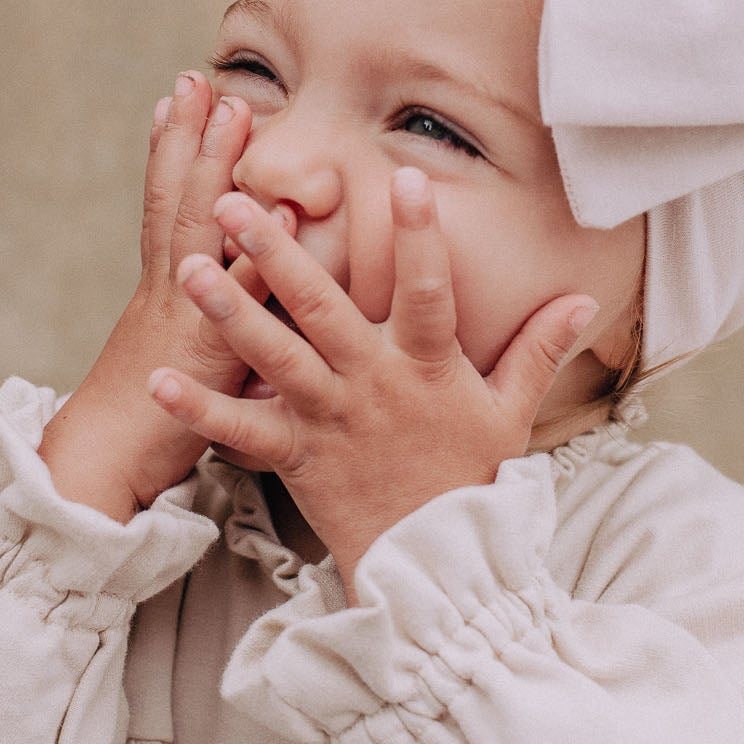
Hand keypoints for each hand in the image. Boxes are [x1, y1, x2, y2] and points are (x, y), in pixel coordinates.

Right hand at [38, 72, 292, 522]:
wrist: (95, 476)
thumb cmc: (145, 433)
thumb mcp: (184, 367)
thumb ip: (218, 330)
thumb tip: (253, 306)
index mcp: (161, 294)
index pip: (164, 207)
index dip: (171, 152)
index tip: (176, 100)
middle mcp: (167, 293)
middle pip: (176, 199)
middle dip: (190, 136)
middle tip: (199, 79)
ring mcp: (183, 317)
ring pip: (196, 228)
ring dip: (214, 167)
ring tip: (233, 113)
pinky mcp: (204, 355)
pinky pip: (236, 298)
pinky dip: (259, 254)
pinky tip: (282, 214)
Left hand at [145, 167, 596, 596]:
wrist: (436, 565)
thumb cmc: (470, 479)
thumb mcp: (510, 411)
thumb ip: (537, 349)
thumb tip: (582, 299)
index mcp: (427, 365)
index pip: (429, 287)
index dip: (420, 235)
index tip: (404, 179)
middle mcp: (374, 384)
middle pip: (324, 308)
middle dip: (279, 252)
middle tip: (237, 202)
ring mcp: (330, 420)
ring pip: (273, 357)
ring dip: (229, 311)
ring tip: (190, 266)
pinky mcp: (296, 458)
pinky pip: (241, 431)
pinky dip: (200, 407)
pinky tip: (160, 378)